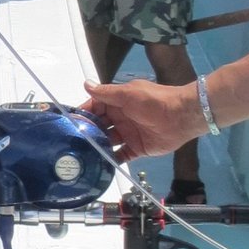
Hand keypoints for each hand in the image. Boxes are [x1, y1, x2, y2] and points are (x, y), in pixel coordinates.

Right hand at [81, 77, 201, 162]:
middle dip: (87, 133)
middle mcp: (120, 118)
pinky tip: (99, 164)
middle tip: (71, 143)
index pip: (94, 108)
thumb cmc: (154, 101)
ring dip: (96, 147)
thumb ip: (106, 93)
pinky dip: (110, 160)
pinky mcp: (136, 149)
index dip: (82, 114)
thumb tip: (85, 84)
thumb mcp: (128, 94)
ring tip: (81, 155)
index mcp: (117, 103)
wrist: (181, 116)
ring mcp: (127, 134)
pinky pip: (120, 155)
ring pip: (107, 142)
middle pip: (99, 127)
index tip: (68, 123)